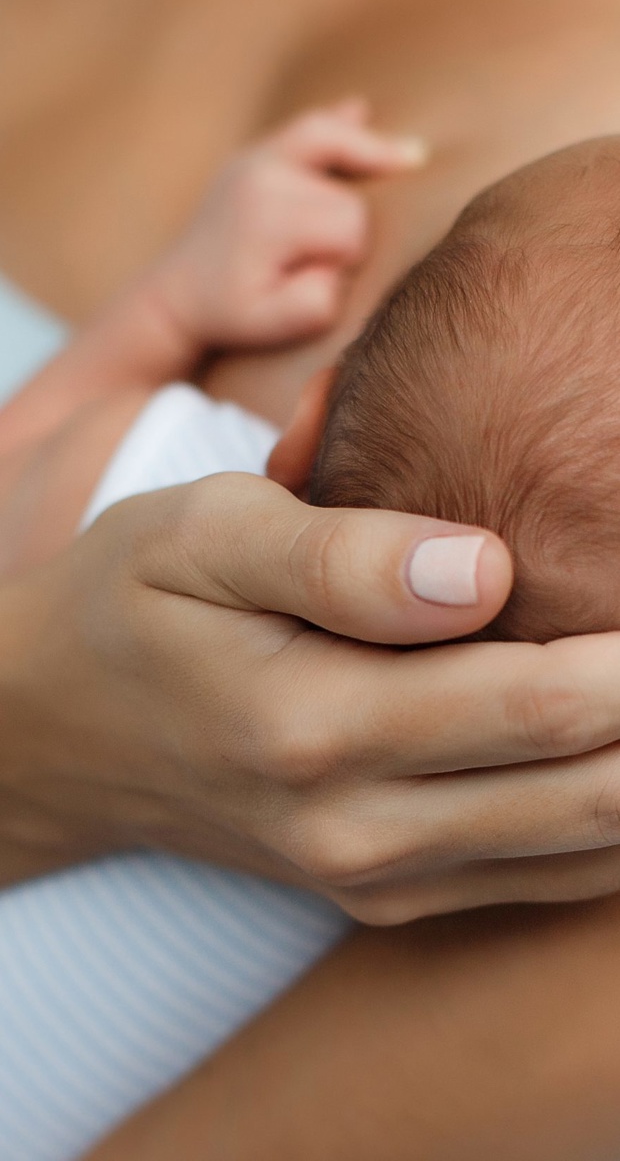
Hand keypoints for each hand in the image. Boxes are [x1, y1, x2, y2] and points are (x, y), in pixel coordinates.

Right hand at [4, 473, 619, 921]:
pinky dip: (611, 829)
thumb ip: (340, 556)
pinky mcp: (383, 895)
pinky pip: (538, 881)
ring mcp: (372, 878)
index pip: (542, 701)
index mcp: (315, 723)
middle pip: (589, 792)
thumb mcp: (202, 537)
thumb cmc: (134, 606)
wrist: (60, 732)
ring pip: (582, 851)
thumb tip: (488, 570)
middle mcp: (354, 827)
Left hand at [151, 99, 425, 349]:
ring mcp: (255, 158)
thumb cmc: (231, 315)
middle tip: (315, 262)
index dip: (350, 258)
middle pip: (349, 191)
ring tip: (413, 157)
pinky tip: (361, 109)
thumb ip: (316, 302)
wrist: (176, 297)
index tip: (322, 279)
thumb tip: (338, 263)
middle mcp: (263, 175)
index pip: (351, 226)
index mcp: (270, 217)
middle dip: (349, 227)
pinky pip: (304, 127)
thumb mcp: (274, 324)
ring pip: (336, 144)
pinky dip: (337, 122)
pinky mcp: (253, 156)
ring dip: (367, 157)